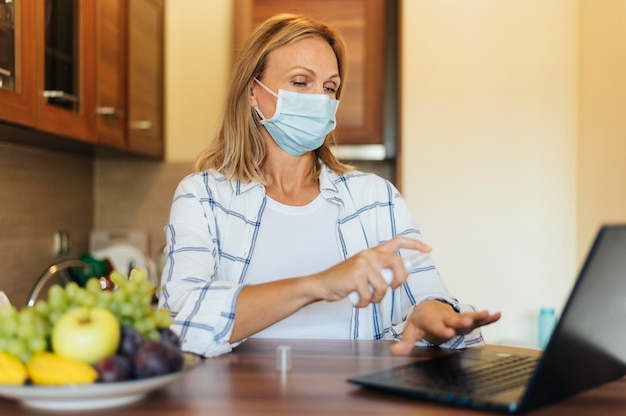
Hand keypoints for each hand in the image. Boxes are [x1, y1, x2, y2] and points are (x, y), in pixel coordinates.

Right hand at [312, 235, 431, 307]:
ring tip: (366, 298)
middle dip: (400, 279)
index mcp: (372, 252)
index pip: (397, 241)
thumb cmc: (344, 280)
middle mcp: (368, 255)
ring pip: (383, 287)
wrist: (322, 284)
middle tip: (394, 288)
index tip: (427, 249)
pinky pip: (369, 296)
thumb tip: (398, 276)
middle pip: (397, 263)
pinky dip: (364, 303)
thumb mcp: (362, 269)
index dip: (414, 244)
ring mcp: (362, 265)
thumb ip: (379, 269)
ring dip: (376, 298)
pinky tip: (356, 301)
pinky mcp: (355, 277)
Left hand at [389, 300, 500, 355]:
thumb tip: (394, 352)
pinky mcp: (465, 320)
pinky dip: (488, 318)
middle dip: (461, 321)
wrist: (428, 306)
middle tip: (468, 321)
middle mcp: (445, 317)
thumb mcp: (411, 331)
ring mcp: (456, 318)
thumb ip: (405, 343)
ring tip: (488, 313)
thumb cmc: (420, 320)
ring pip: (468, 317)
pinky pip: (477, 319)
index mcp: (431, 320)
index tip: (448, 332)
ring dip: (477, 316)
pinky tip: (498, 315)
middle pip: (454, 320)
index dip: (441, 329)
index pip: (436, 326)